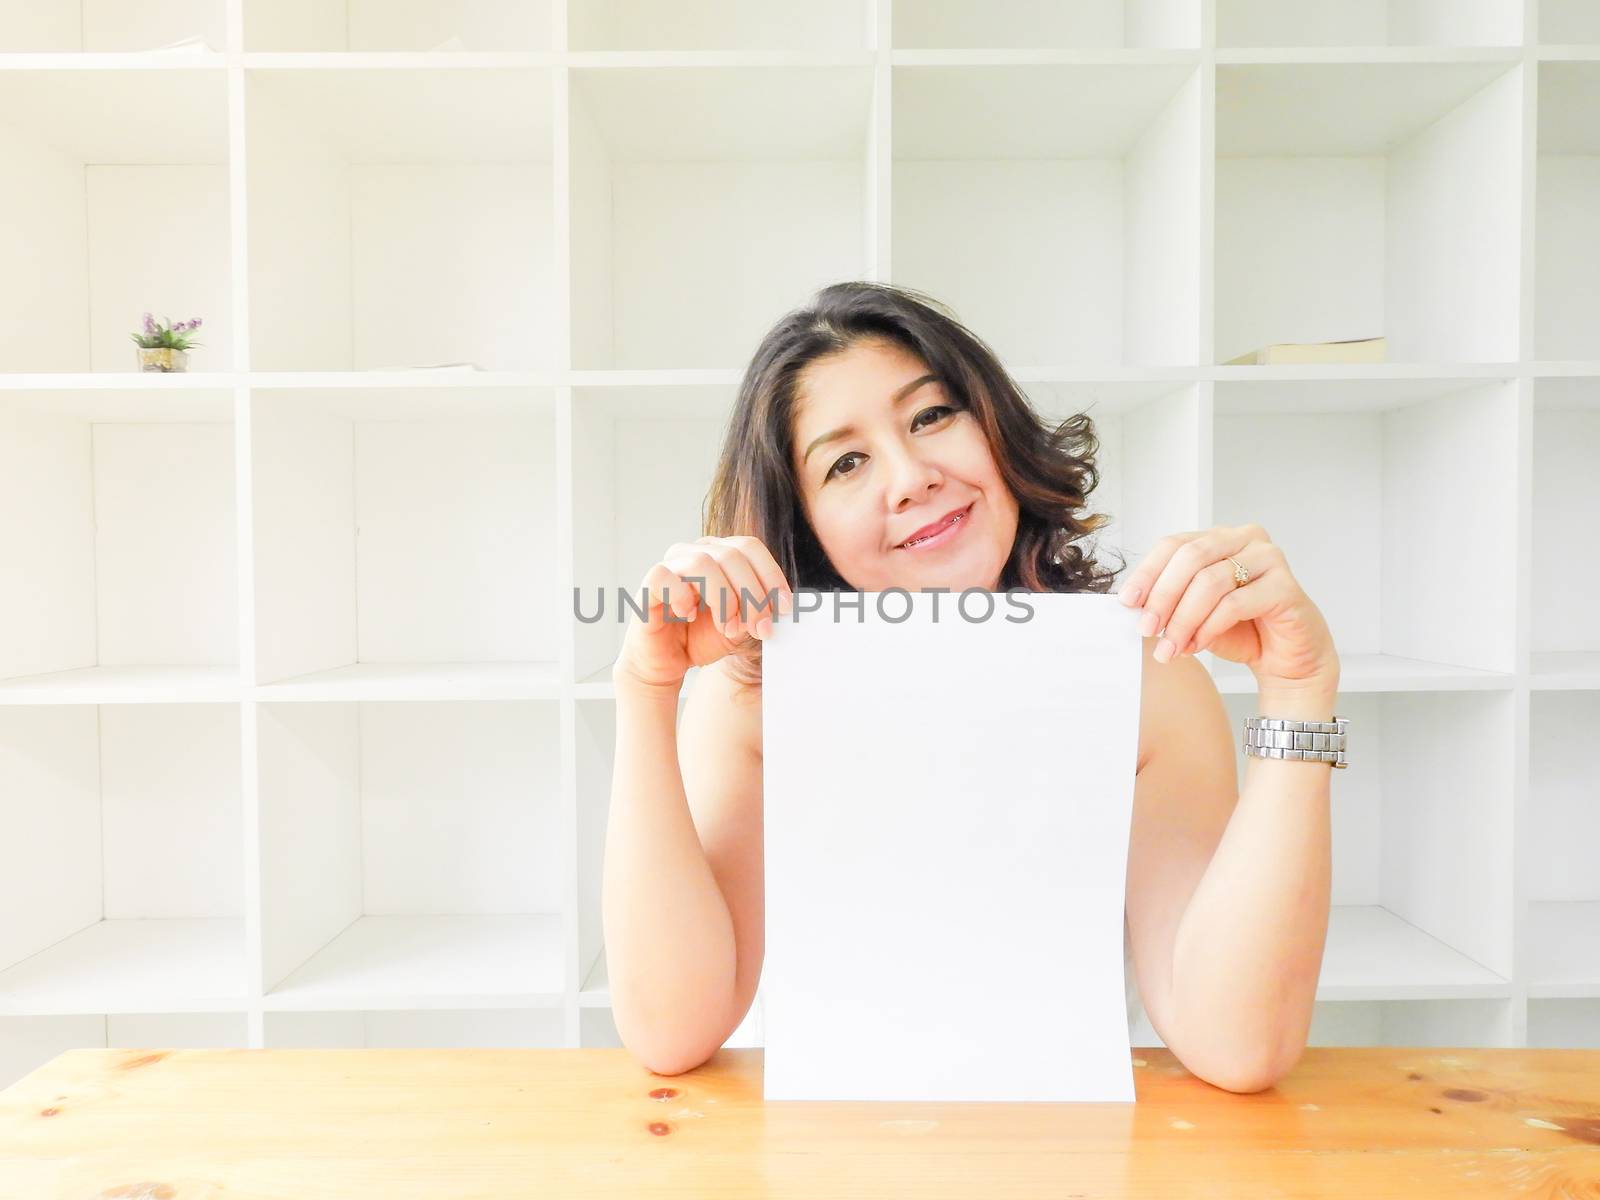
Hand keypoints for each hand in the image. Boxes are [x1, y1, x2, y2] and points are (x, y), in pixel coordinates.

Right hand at [614, 534, 793, 692]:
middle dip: (753, 594)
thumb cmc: (702, 638)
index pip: (750, 547)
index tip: (784, 607)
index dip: (771, 575)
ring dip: (723, 599)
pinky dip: (682, 597)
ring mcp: (670, 566)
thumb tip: (782, 605)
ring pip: (702, 562)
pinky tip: (687, 616)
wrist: (667, 663)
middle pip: (732, 555)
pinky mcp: (648, 586)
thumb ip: (759, 611)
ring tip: (728, 628)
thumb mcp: (741, 625)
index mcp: (720, 554)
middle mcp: (695, 552)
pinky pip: (664, 576)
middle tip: (760, 628)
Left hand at [1116, 523, 1338, 694]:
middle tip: (1146, 629)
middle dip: (1163, 596)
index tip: (1127, 602)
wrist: (1286, 660)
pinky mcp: (1286, 586)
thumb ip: (1168, 602)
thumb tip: (1131, 605)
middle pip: (1191, 557)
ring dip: (1183, 619)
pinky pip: (1235, 603)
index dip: (1147, 572)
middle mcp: (1246, 539)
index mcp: (1219, 538)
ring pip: (1211, 581)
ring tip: (1169, 647)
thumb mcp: (1193, 613)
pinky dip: (1209, 627)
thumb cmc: (1240, 631)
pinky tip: (1196, 645)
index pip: (1174, 544)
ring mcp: (1269, 559)